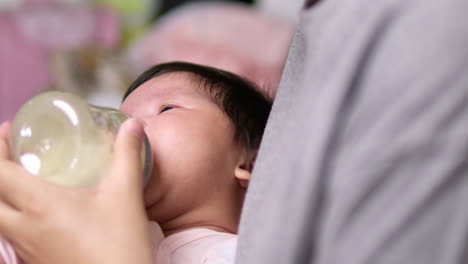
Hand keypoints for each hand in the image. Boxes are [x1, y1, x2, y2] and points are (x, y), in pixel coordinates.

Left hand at [0, 119, 153, 263]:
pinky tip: (35, 213)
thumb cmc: (120, 243)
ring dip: (1, 196)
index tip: (10, 131)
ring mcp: (25, 249)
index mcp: (40, 205)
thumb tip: (133, 125)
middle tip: (12, 155)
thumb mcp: (126, 193)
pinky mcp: (32, 262)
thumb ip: (128, 154)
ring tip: (20, 180)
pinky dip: (10, 218)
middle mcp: (24, 228)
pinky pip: (9, 236)